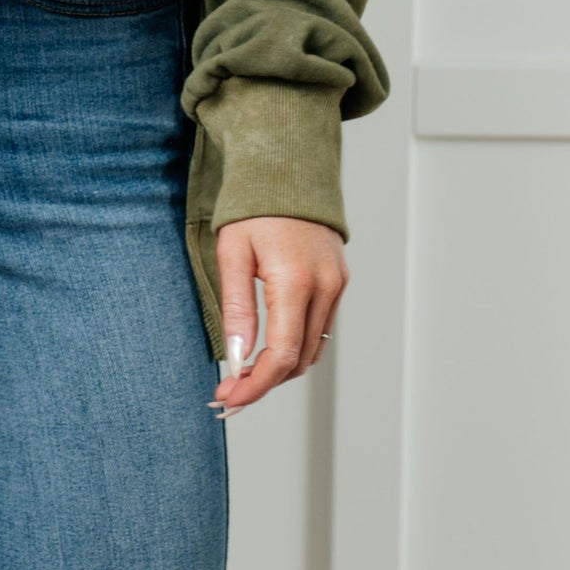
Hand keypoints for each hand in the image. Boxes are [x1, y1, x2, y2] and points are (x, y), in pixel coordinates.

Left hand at [210, 215, 347, 412]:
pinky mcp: (339, 282)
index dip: (257, 385)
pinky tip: (268, 350)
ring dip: (281, 369)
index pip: (283, 354)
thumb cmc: (254, 208)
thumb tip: (238, 357)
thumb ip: (237, 309)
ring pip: (313, 349)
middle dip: (265, 383)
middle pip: (301, 359)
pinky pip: (320, 329)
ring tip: (245, 376)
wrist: (288, 171)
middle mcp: (325, 287)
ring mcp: (337, 285)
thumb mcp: (232, 255)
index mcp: (295, 280)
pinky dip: (296, 347)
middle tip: (230, 393)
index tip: (230, 398)